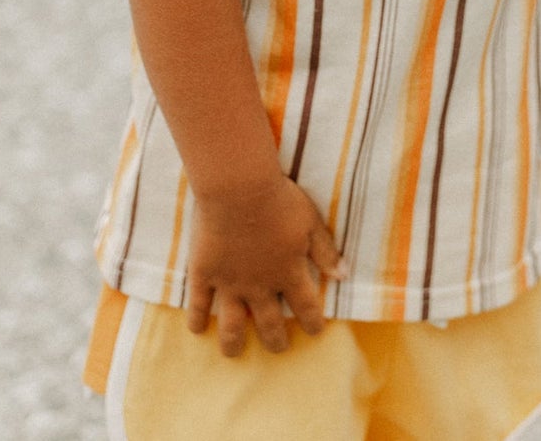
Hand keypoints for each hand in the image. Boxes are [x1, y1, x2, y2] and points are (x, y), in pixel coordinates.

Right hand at [185, 170, 345, 356]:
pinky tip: (196, 330)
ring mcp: (230, 282)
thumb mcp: (310, 222)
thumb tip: (344, 275)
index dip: (313, 322)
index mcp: (288, 272)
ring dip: (233, 343)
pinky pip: (198, 304)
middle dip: (276, 340)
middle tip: (278, 348)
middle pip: (270, 324)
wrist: (238, 188)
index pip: (306, 307)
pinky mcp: (204, 273)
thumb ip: (325, 251)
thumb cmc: (279, 200)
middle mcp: (260, 285)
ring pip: (232, 325)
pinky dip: (196, 320)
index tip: (316, 332)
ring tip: (233, 353)